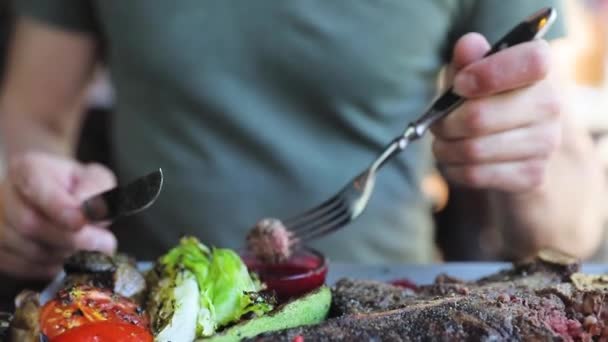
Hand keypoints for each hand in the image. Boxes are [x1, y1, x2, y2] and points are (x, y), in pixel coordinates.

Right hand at [0, 152, 116, 279]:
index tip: (81, 222)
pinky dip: (50, 267)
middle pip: (29, 224)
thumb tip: (91, 211)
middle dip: (71, 239)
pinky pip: (22, 267)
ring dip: (63, 255)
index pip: (35, 188)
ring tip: (86, 249)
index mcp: (27, 169)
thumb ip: (98, 190)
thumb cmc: (77, 187)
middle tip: (104, 244)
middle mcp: (4, 195)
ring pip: (26, 249)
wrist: (57, 198)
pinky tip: (66, 257)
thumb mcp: (95, 178)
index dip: (58, 208)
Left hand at [432, 33, 560, 191]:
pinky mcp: (532, 176)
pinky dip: (454, 169)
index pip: (530, 61)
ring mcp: (545, 143)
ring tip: (444, 142)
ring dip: (445, 148)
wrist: (503, 145)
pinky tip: (456, 161)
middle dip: (445, 122)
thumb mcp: (469, 72)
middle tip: (437, 123)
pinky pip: (476, 175)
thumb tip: (468, 46)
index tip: (460, 84)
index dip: (488, 73)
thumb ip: (467, 58)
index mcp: (538, 68)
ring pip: (473, 150)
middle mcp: (550, 105)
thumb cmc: (480, 98)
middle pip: (479, 117)